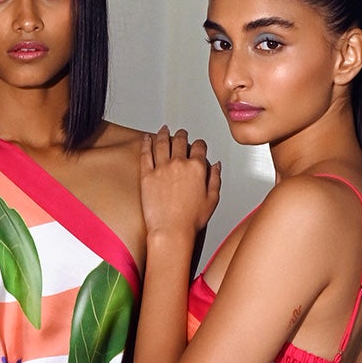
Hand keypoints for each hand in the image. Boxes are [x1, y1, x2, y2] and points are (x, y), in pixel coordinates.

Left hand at [140, 126, 220, 240]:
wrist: (171, 231)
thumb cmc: (191, 220)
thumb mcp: (212, 199)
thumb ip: (215, 179)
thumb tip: (216, 166)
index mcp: (196, 167)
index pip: (199, 147)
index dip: (199, 144)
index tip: (198, 145)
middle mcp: (179, 163)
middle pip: (180, 141)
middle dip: (181, 135)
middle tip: (181, 134)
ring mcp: (161, 168)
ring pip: (162, 142)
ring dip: (163, 134)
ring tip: (163, 130)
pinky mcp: (147, 175)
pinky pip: (145, 154)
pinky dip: (146, 143)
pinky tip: (146, 139)